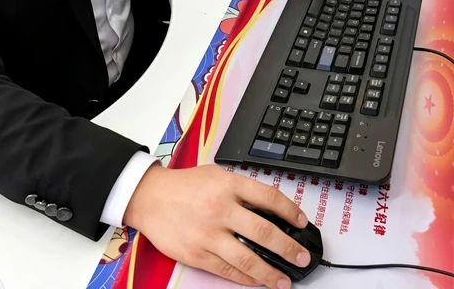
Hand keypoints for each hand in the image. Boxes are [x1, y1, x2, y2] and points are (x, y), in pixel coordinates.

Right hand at [124, 164, 311, 288]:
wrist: (150, 197)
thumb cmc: (185, 186)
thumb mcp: (217, 175)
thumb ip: (242, 189)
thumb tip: (271, 208)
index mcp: (229, 186)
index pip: (269, 198)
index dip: (291, 211)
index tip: (302, 222)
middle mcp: (221, 209)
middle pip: (263, 231)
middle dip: (288, 247)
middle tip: (302, 257)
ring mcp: (209, 234)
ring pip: (247, 258)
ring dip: (270, 272)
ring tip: (285, 280)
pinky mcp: (197, 254)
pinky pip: (226, 269)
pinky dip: (245, 278)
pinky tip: (258, 281)